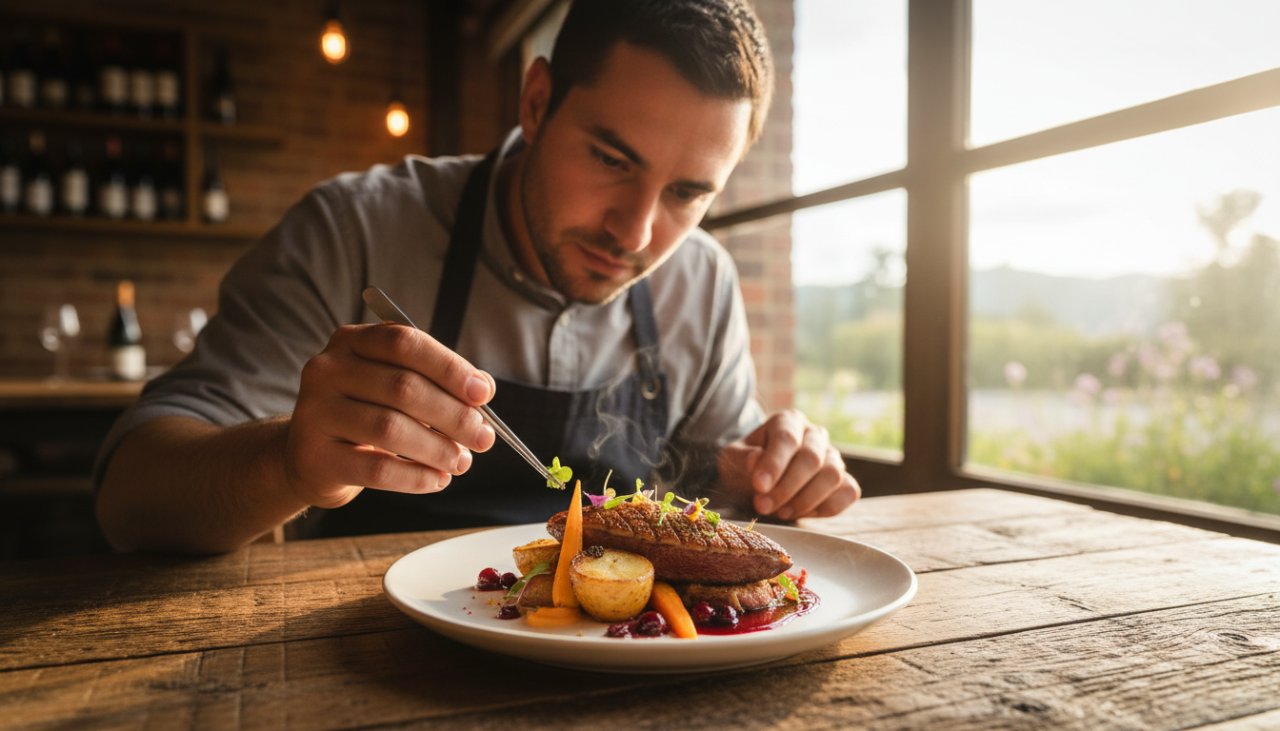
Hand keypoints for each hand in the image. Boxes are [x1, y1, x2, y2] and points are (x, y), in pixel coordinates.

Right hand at [283, 323, 496, 507]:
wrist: (312, 457)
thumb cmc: (366, 414)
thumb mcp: (396, 387)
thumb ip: (437, 381)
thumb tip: (483, 389)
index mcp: (352, 341)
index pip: (405, 343)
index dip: (449, 367)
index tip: (483, 394)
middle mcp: (327, 370)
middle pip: (402, 387)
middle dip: (453, 415)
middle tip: (483, 437)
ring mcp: (314, 413)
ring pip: (390, 428)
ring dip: (437, 448)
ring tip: (462, 461)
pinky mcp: (314, 457)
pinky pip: (376, 468)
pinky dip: (416, 477)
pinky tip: (437, 480)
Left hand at [716, 410, 859, 519]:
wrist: (757, 483)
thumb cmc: (745, 466)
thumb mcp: (732, 459)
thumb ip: (742, 457)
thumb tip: (756, 459)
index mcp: (788, 421)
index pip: (787, 438)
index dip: (774, 464)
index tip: (759, 486)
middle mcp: (815, 435)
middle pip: (812, 458)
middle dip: (786, 487)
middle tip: (763, 506)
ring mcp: (833, 457)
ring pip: (833, 476)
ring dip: (805, 500)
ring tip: (780, 511)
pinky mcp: (844, 480)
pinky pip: (848, 493)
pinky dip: (826, 508)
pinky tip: (801, 513)